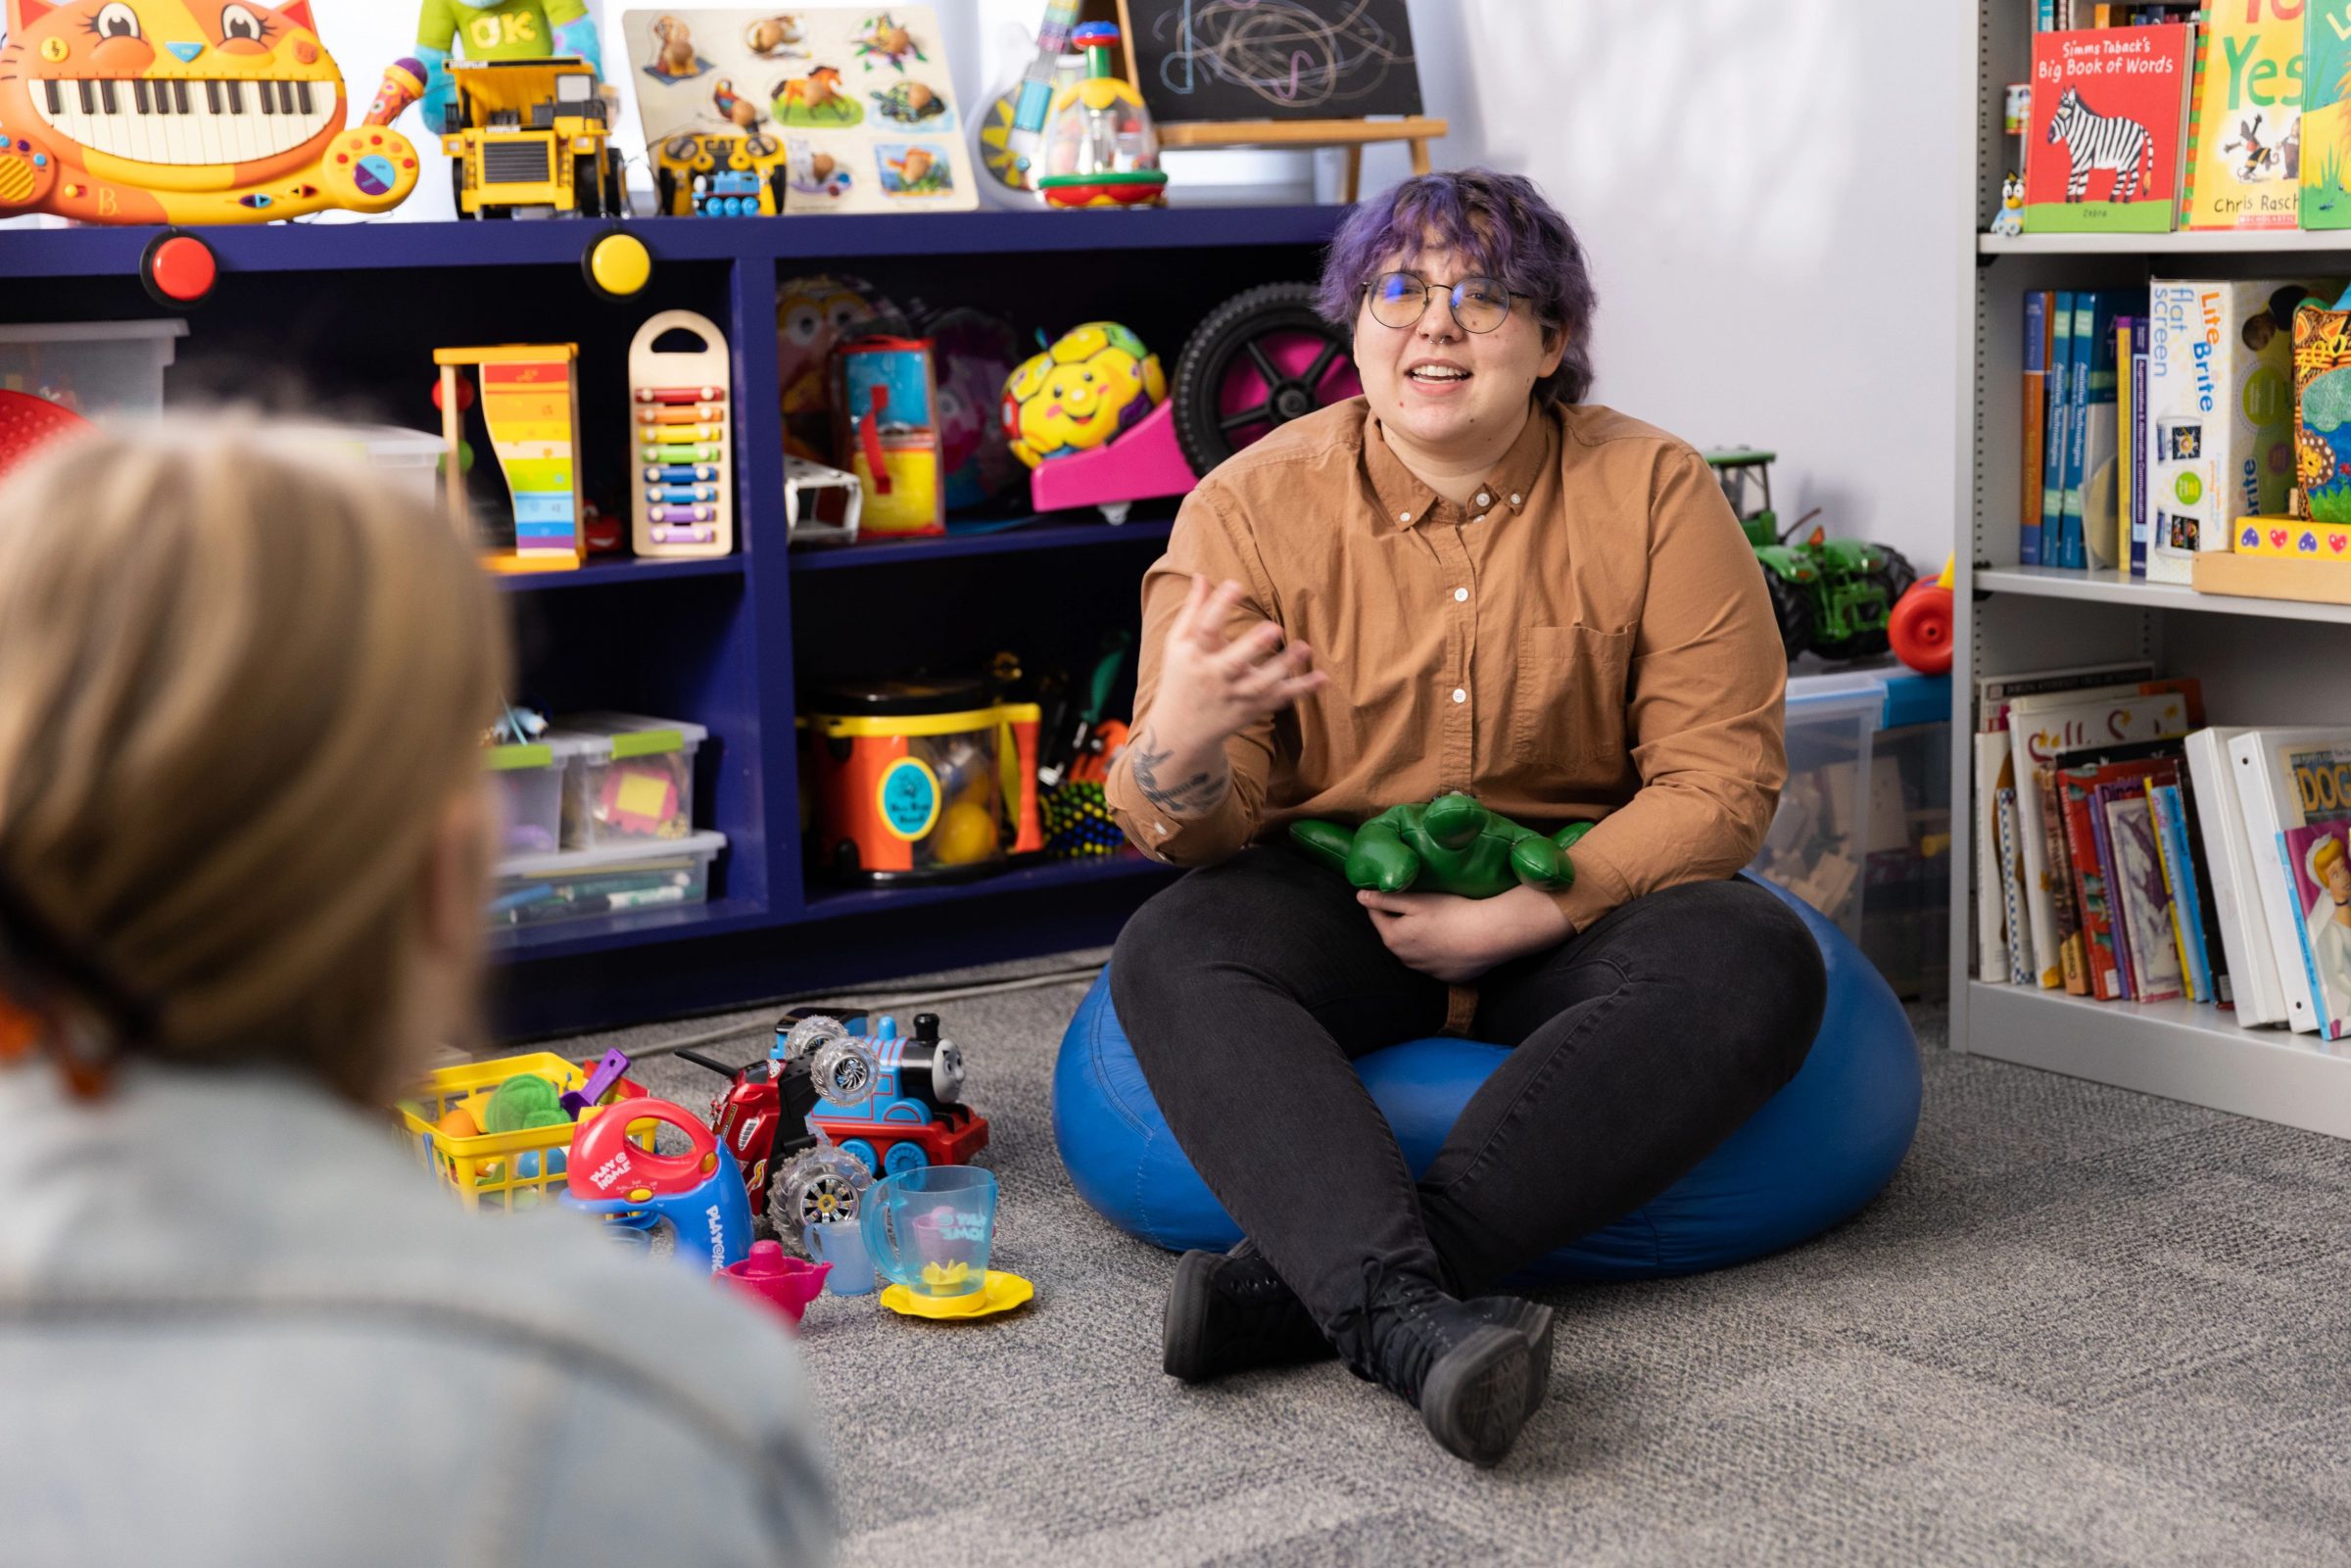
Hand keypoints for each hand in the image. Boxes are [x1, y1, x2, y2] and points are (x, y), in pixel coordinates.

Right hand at [1148, 575, 1326, 756]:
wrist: (1180, 730)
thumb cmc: (1181, 677)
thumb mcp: (1177, 645)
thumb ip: (1192, 610)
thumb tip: (1202, 576)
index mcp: (1194, 657)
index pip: (1205, 630)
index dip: (1218, 606)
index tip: (1236, 584)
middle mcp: (1214, 678)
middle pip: (1235, 662)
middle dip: (1254, 646)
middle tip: (1275, 628)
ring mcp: (1235, 696)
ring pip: (1262, 684)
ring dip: (1284, 667)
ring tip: (1305, 648)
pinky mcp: (1252, 709)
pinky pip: (1279, 699)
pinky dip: (1301, 690)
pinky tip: (1323, 678)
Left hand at [1357, 885, 1571, 983]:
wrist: (1489, 936)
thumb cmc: (1451, 913)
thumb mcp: (1416, 900)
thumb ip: (1386, 899)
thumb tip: (1360, 896)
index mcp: (1394, 938)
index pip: (1376, 916)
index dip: (1380, 900)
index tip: (1388, 888)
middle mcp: (1405, 959)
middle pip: (1395, 934)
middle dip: (1400, 919)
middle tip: (1417, 902)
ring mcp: (1426, 970)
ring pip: (1415, 949)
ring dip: (1419, 936)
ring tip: (1437, 920)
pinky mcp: (1447, 976)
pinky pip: (1435, 960)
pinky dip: (1438, 949)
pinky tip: (1452, 937)